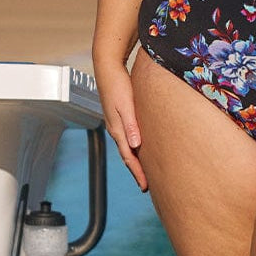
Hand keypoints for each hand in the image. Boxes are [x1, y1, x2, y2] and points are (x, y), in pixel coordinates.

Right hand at [94, 59, 148, 191]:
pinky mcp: (120, 116)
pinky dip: (134, 147)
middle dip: (136, 171)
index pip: (128, 157)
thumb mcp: (126, 105)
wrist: (108, 69)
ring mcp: (117, 123)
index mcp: (117, 129)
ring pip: (127, 147)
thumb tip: (136, 147)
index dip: (137, 172)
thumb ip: (131, 126)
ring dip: (135, 160)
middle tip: (147, 185)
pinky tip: (140, 147)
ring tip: (144, 170)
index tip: (145, 187)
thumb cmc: (118, 85)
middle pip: (127, 155)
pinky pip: (127, 138)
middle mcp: (116, 129)